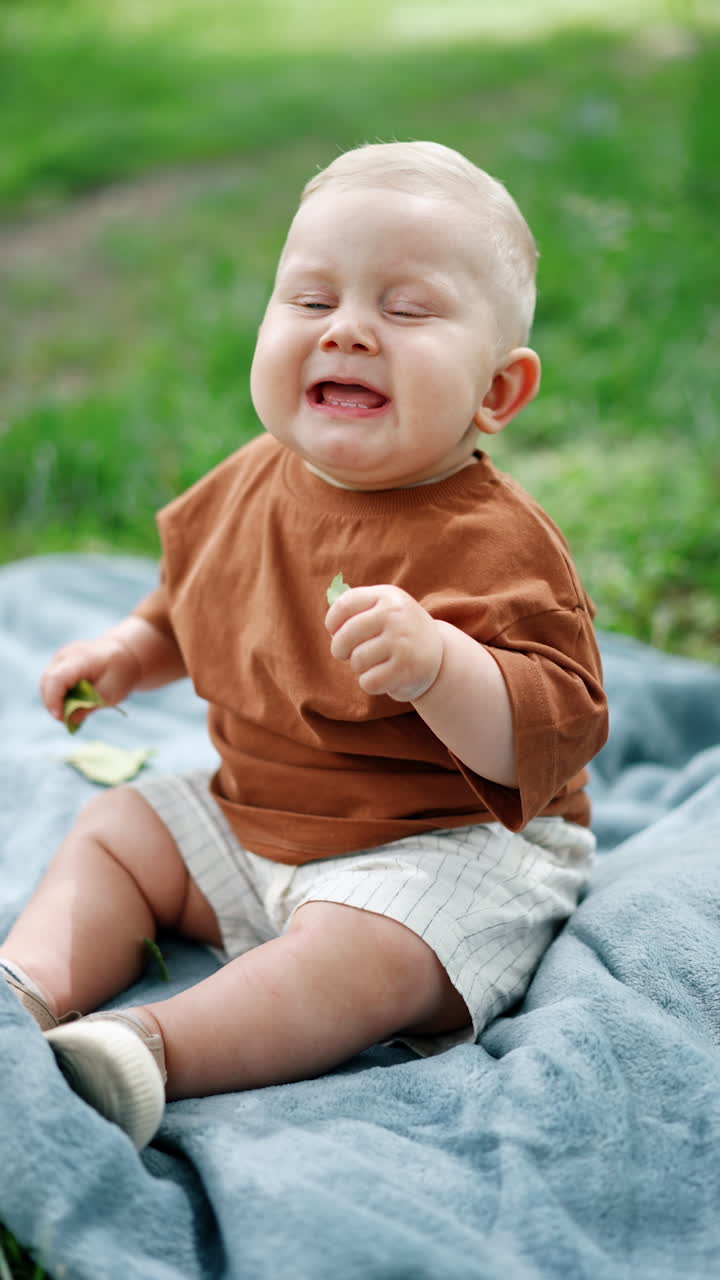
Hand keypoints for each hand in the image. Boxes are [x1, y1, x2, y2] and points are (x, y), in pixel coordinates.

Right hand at [40, 636, 141, 727]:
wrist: (126, 655)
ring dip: (54, 700)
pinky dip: (57, 694)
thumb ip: (88, 706)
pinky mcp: (60, 662)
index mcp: (82, 658)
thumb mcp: (110, 694)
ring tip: (69, 713)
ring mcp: (61, 656)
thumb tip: (69, 720)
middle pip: (47, 681)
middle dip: (52, 703)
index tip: (60, 718)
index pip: (57, 678)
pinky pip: (52, 680)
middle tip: (66, 721)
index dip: (54, 700)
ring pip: (46, 682)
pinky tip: (70, 703)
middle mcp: (67, 654)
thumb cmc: (121, 674)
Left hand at [325, 585, 443, 701]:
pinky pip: (368, 681)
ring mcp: (403, 641)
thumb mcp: (385, 609)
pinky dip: (371, 683)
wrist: (440, 656)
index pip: (344, 605)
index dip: (332, 622)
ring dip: (360, 667)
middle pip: (345, 635)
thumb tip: (331, 616)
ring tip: (375, 663)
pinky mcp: (406, 668)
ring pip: (356, 660)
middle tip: (347, 654)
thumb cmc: (399, 632)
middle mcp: (396, 615)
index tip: (335, 631)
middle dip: (340, 649)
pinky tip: (384, 676)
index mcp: (388, 596)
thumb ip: (357, 607)